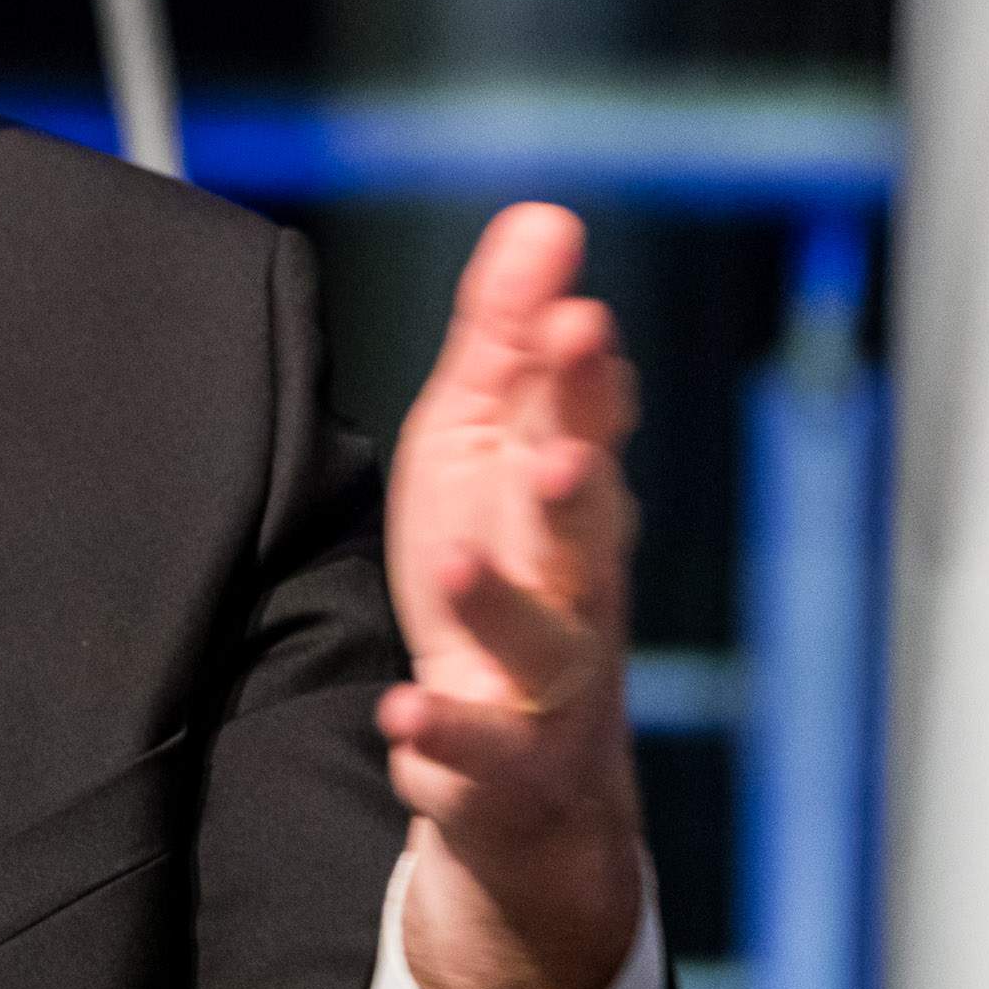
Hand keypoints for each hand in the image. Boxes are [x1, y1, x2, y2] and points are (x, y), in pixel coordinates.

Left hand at [376, 203, 647, 988]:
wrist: (524, 770)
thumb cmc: (504, 571)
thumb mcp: (483, 444)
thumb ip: (507, 338)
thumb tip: (546, 218)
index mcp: (567, 496)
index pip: (583, 426)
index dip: (581, 378)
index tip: (573, 317)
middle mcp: (576, 586)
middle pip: (585, 530)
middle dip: (579, 483)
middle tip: (560, 447)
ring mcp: (549, 682)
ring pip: (545, 644)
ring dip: (502, 605)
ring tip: (459, 566)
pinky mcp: (502, 767)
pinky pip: (480, 757)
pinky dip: (444, 739)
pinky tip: (403, 714)